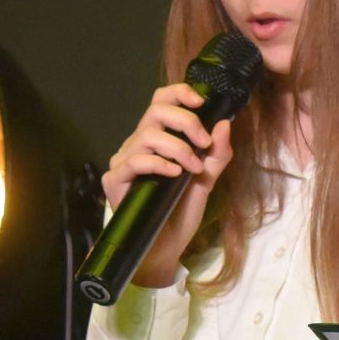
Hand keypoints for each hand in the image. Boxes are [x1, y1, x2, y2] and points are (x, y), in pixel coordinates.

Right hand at [102, 83, 235, 287]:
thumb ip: (217, 154)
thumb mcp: (206, 180)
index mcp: (157, 138)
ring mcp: (123, 161)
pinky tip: (175, 175)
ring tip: (193, 169)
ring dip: (178, 148)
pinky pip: (134, 161)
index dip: (179, 93)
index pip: (161, 101)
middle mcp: (137, 144)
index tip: (201, 102)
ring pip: (147, 135)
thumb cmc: (181, 211)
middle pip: (155, 111)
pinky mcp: (114, 181)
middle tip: (202, 143)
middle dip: (186, 121)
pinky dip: (159, 164)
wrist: (166, 246)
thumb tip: (224, 124)